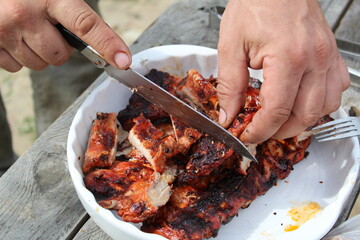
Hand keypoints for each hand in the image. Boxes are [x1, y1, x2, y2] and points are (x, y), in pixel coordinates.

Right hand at [0, 0, 130, 71]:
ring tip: (26, 30)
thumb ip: (76, 13)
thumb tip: (107, 44)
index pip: (85, 25)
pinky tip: (13, 37)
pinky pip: (17, 68)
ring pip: (40, 65)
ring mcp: (4, 31)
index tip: (123, 61)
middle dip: (59, 48)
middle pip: (60, 56)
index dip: (107, 44)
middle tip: (46, 29)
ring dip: (38, 53)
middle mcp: (25, 14)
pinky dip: (19, 56)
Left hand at [216, 0, 349, 143]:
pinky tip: (302, 100)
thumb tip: (229, 114)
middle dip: (280, 131)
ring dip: (302, 121)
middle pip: (304, 115)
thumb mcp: (231, 45)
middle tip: (261, 132)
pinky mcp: (331, 53)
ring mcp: (327, 56)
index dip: (260, 130)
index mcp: (288, 57)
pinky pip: (336, 89)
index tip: (247, 135)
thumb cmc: (255, 3)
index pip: (277, 111)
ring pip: (325, 107)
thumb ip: (230, 85)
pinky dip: (320, 103)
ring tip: (280, 121)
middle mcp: (314, 59)